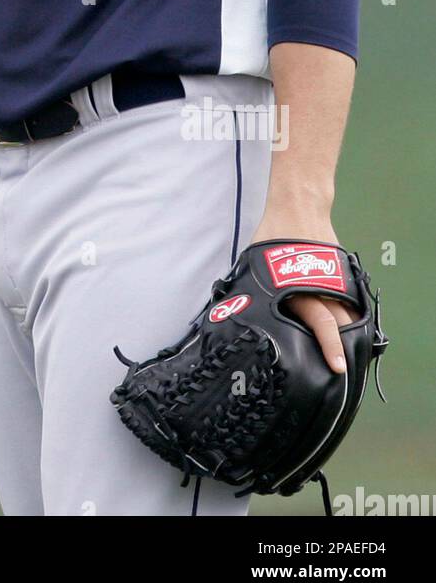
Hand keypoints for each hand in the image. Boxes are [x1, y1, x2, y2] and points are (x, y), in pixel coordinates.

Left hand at [249, 216, 354, 374]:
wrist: (298, 209)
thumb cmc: (273, 239)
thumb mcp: (256, 266)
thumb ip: (254, 292)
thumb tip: (232, 315)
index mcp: (299, 288)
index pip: (321, 322)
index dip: (329, 346)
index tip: (337, 367)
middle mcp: (321, 287)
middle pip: (341, 323)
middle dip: (344, 348)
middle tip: (345, 373)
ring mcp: (335, 280)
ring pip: (350, 314)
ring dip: (351, 334)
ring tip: (351, 357)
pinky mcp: (343, 274)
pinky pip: (350, 300)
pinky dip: (351, 316)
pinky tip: (350, 330)